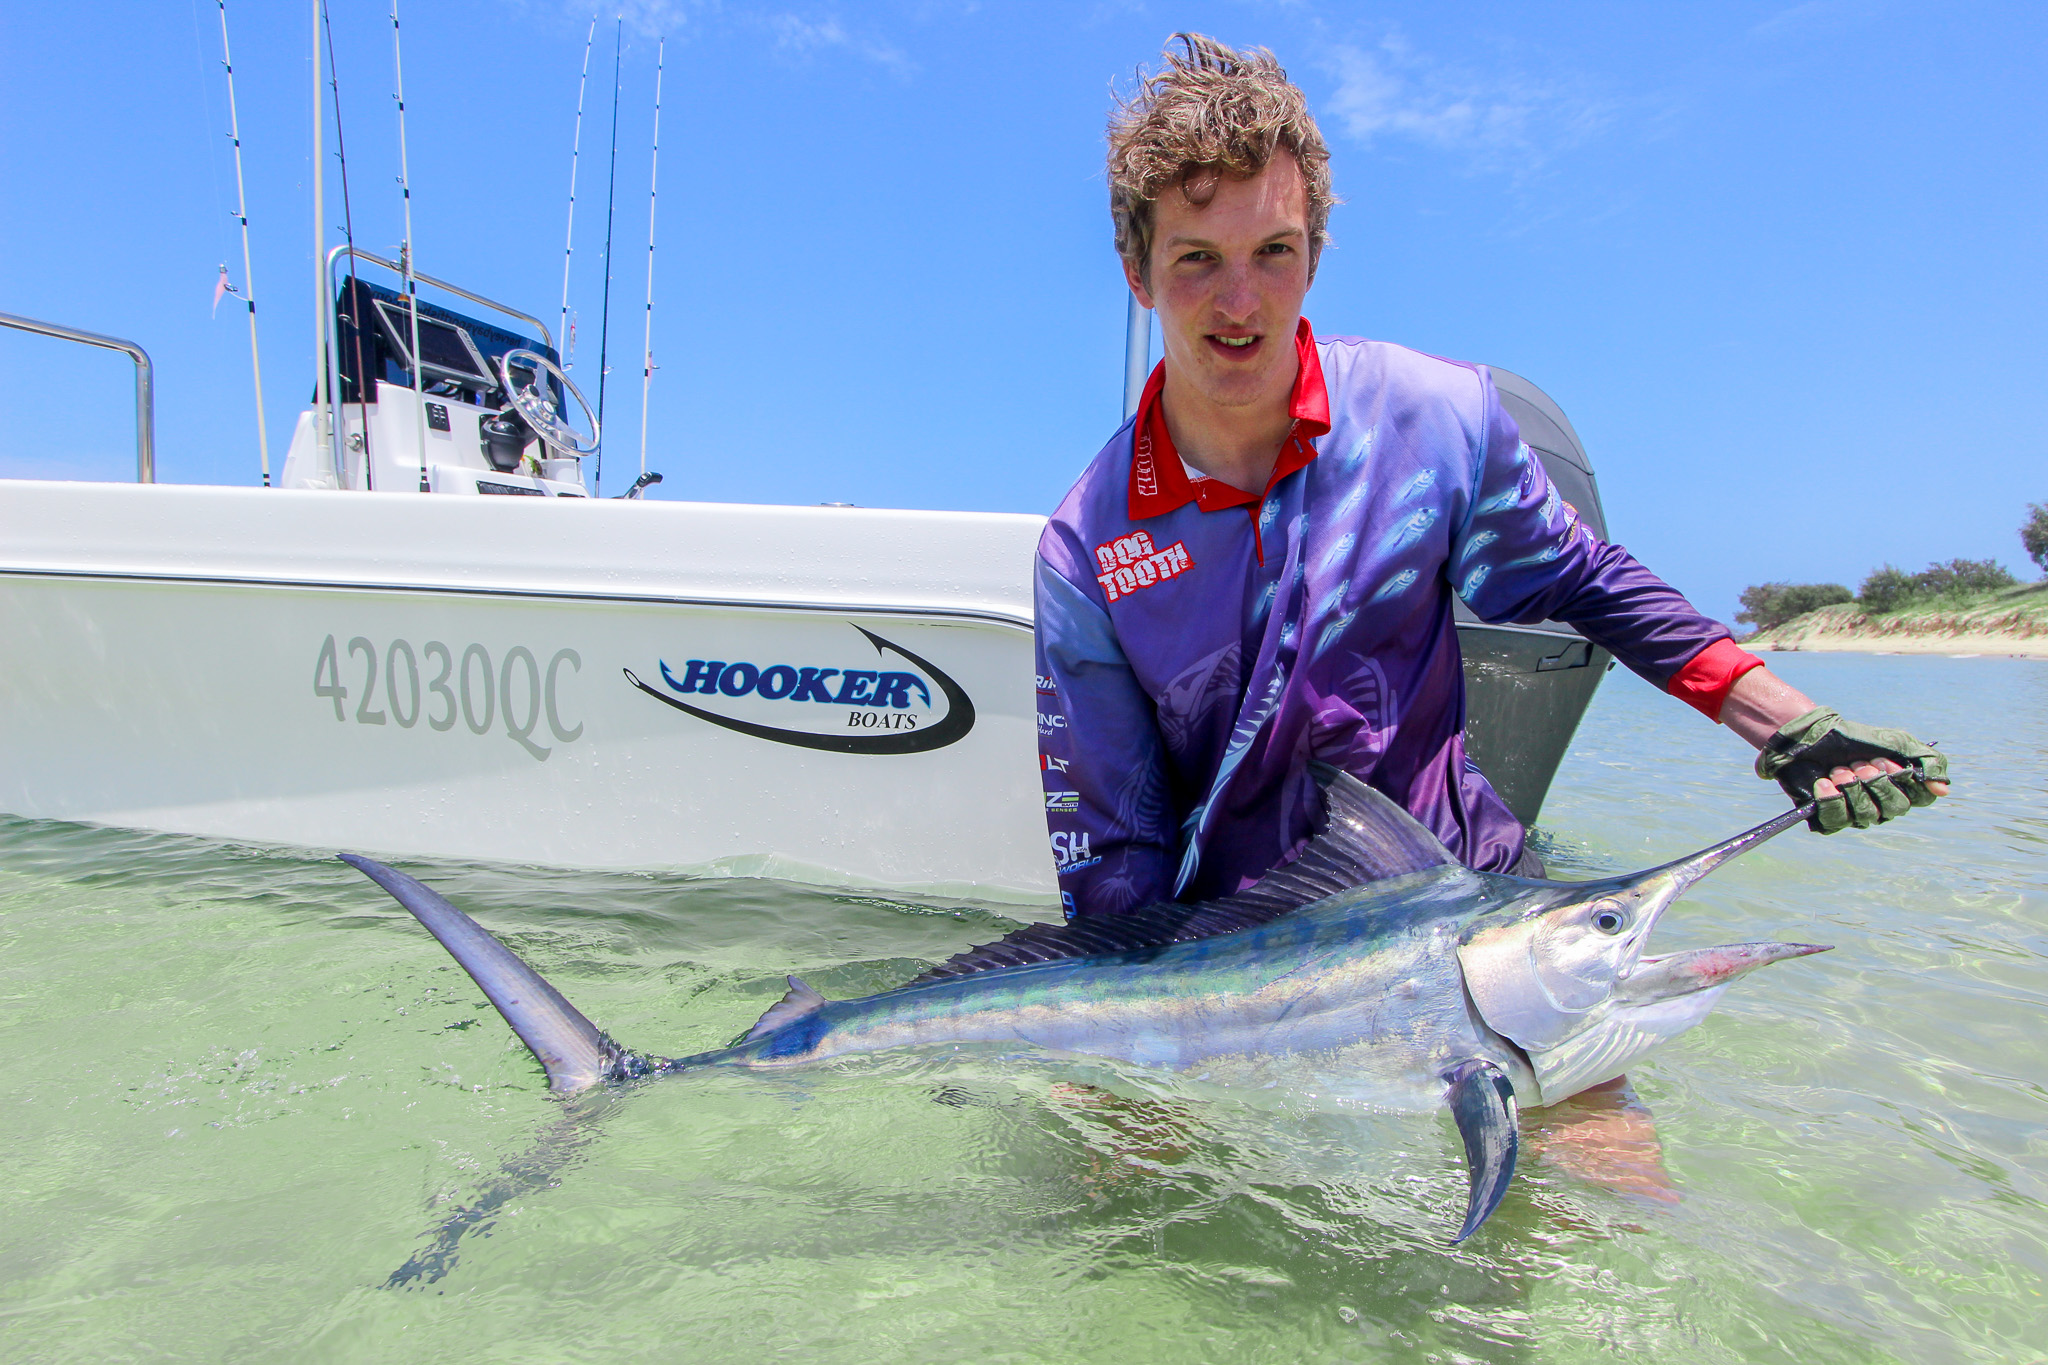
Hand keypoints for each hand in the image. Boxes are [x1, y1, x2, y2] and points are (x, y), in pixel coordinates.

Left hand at [1754, 706, 1949, 832]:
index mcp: (1903, 788)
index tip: (1885, 761)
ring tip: (1838, 768)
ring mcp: (1857, 815)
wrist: (1809, 736)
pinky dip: (1831, 798)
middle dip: (1874, 781)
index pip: (1921, 798)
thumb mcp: (1896, 741)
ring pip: (1867, 815)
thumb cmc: (1853, 739)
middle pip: (1895, 808)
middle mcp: (1883, 805)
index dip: (1903, 780)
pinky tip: (1824, 782)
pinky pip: (1837, 821)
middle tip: (1857, 763)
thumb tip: (1943, 791)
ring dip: (1851, 786)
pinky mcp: (1829, 819)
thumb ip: (1926, 761)